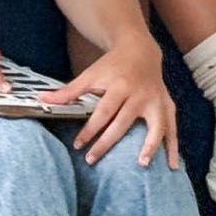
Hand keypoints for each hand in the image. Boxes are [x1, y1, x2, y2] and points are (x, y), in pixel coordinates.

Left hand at [39, 31, 178, 167]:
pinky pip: (173, 128)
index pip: (103, 112)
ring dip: (150, 146)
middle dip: (107, 142)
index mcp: (119, 86)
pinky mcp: (167, 106)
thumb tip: (42, 99)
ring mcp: (156, 101)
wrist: (140, 51)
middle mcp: (140, 94)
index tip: (78, 145)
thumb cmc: (112, 66)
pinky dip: (173, 147)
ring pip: (156, 126)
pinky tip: (172, 165)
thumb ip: (69, 91)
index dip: (90, 129)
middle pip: (123, 122)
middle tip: (92, 159)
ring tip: (142, 164)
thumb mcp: (90, 75)